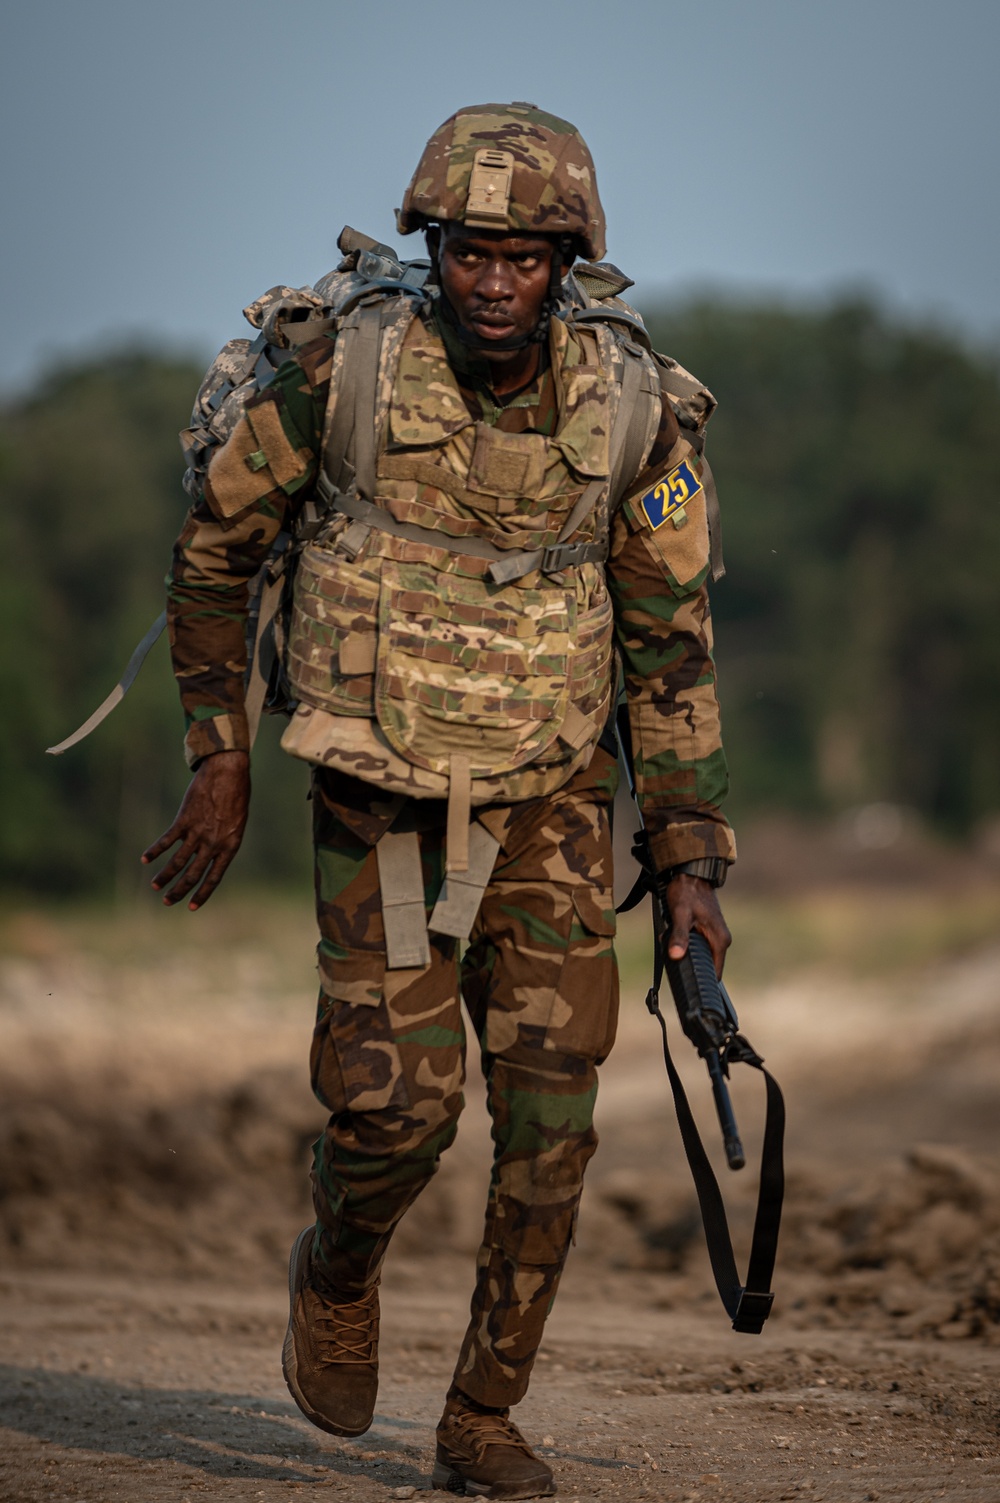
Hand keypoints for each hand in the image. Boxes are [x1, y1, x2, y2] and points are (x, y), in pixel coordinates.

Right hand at [141, 750, 249, 909]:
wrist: (228, 772)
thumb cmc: (236, 795)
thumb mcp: (236, 823)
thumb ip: (223, 840)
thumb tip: (208, 853)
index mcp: (229, 847)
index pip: (214, 878)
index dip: (202, 894)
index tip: (191, 907)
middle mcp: (213, 844)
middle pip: (192, 874)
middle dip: (179, 890)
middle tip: (167, 902)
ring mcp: (198, 832)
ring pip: (177, 862)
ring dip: (164, 876)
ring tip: (155, 886)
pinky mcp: (185, 820)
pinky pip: (167, 840)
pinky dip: (155, 850)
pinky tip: (145, 859)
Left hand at [664, 873, 730, 977]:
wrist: (691, 874)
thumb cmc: (687, 892)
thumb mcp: (680, 914)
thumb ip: (679, 935)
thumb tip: (675, 956)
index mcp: (720, 941)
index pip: (715, 973)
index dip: (702, 980)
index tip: (688, 984)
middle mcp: (721, 940)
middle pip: (706, 965)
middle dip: (689, 965)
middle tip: (673, 960)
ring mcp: (716, 935)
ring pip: (700, 955)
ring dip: (686, 953)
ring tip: (673, 945)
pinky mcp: (709, 931)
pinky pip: (698, 946)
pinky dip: (686, 945)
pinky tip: (675, 938)